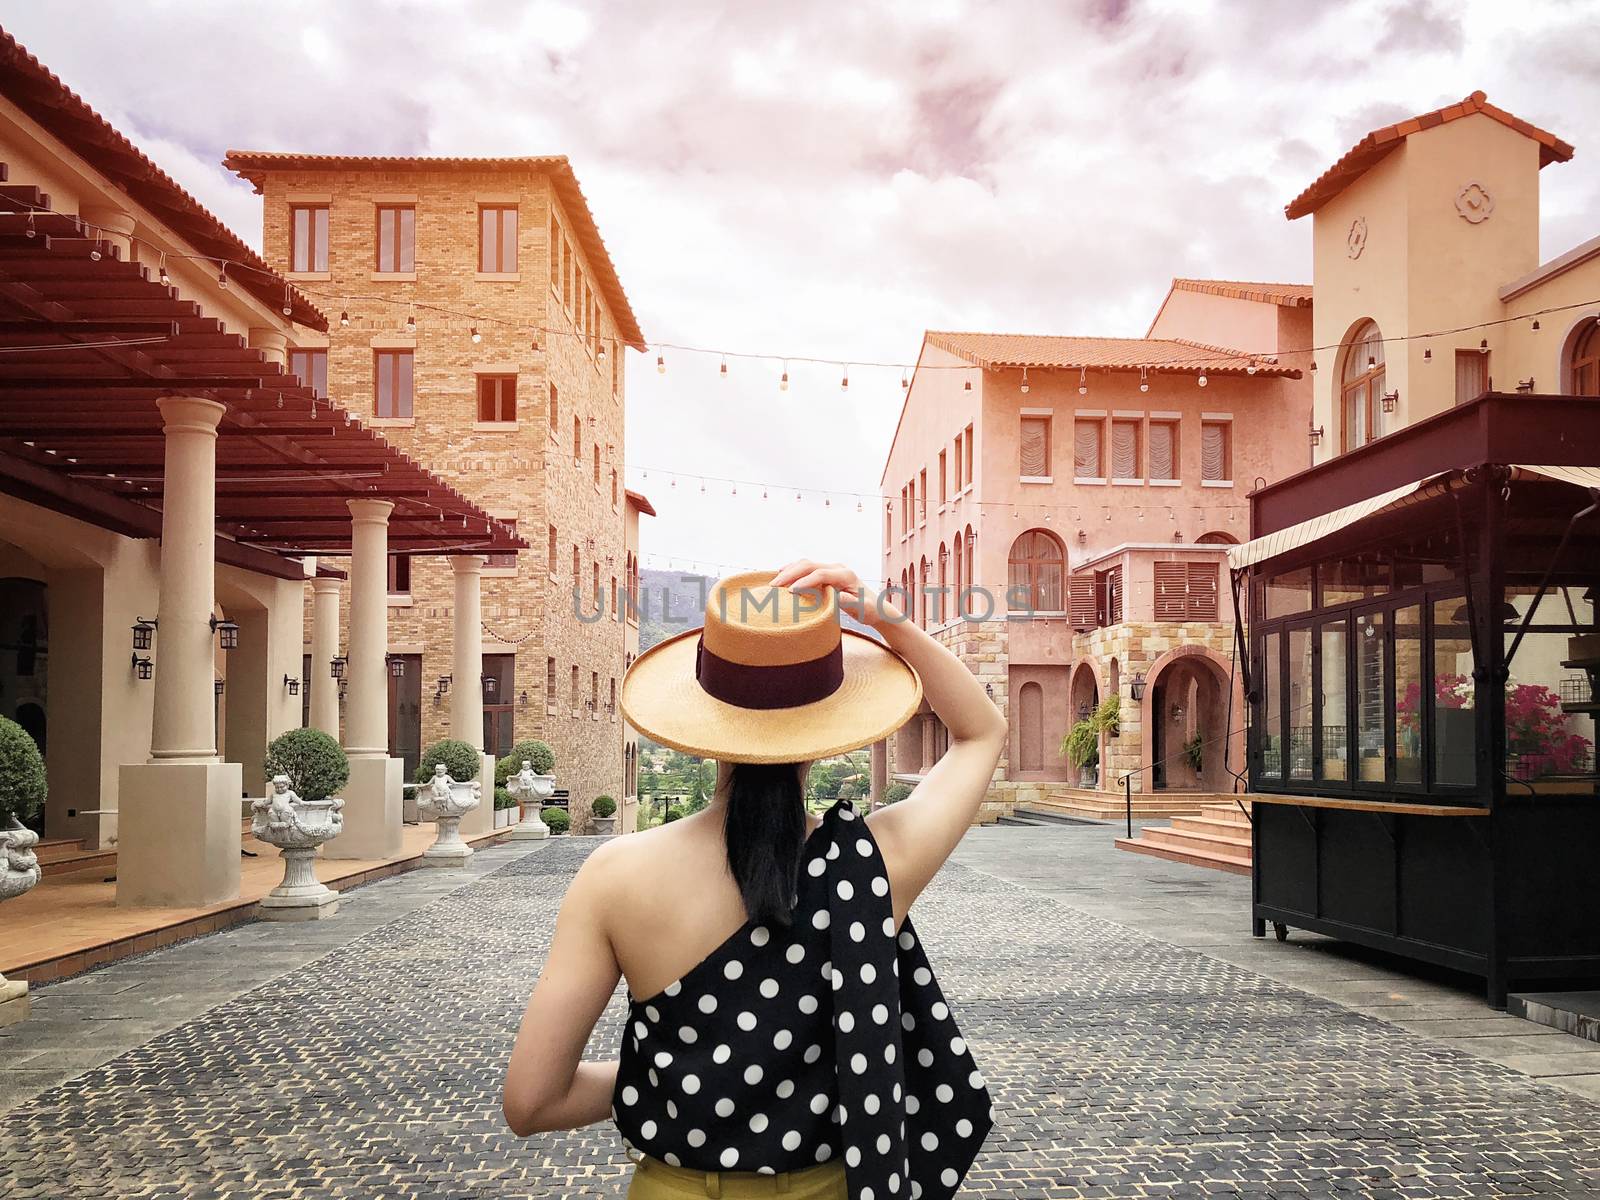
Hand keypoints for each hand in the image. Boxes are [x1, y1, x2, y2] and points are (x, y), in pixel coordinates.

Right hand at [770, 560, 902, 628]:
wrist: (875, 606)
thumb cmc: (869, 610)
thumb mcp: (862, 609)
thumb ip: (849, 602)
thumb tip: (837, 597)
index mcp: (845, 574)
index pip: (820, 574)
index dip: (804, 582)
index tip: (790, 592)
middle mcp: (838, 567)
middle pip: (809, 565)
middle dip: (790, 574)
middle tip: (774, 586)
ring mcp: (831, 568)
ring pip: (806, 563)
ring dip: (789, 571)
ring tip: (773, 582)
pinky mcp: (826, 572)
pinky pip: (807, 568)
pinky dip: (793, 571)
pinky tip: (781, 576)